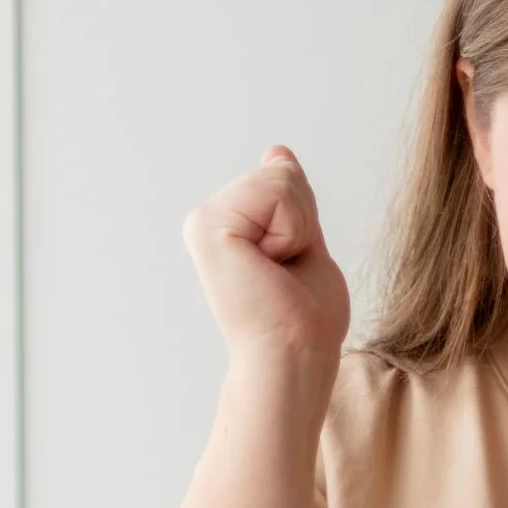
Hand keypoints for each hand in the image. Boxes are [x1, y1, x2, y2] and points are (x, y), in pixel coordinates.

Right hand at [182, 145, 351, 366]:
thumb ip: (289, 202)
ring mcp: (203, 221)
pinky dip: (291, 231)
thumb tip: (276, 152)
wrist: (293, 356)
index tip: (287, 267)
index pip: (283, 179)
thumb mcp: (304, 242)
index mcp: (227, 225)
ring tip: (276, 271)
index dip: (305, 221)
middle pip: (281, 175)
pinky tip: (268, 266)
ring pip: (280, 180)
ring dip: (298, 229)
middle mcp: (207, 220)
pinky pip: (276, 192)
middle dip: (303, 222)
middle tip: (284, 273)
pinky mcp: (208, 226)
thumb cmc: (304, 318)